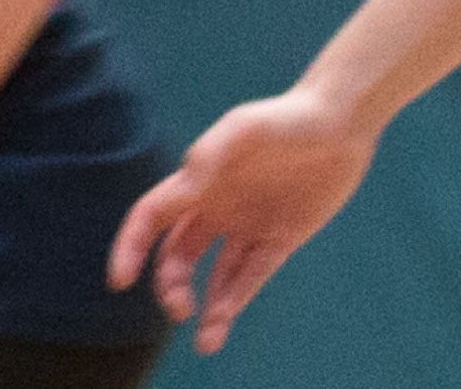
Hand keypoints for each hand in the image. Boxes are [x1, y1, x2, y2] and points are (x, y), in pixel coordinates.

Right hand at [105, 89, 378, 351]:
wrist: (340, 122)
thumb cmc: (286, 117)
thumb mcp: (242, 129)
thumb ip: (210, 155)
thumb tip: (183, 184)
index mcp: (198, 182)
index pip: (151, 218)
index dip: (130, 248)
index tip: (120, 281)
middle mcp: (217, 207)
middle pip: (179, 256)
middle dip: (171, 286)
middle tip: (179, 309)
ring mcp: (248, 225)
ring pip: (216, 276)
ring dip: (207, 308)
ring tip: (205, 341)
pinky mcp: (280, 239)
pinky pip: (251, 276)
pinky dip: (235, 299)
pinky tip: (224, 320)